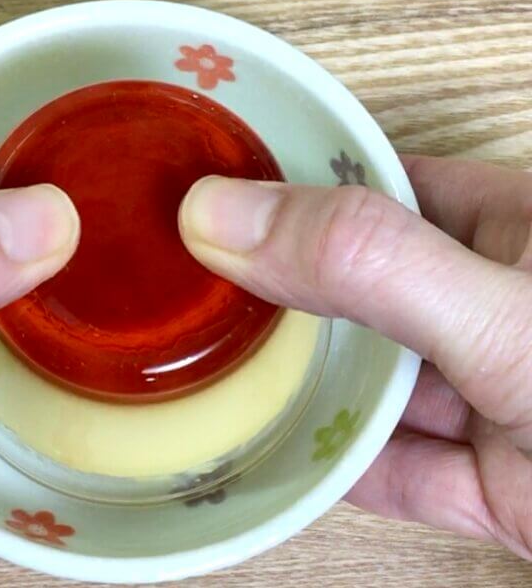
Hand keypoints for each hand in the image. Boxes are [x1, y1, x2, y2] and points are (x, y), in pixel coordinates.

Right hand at [179, 157, 531, 558]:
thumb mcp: (504, 317)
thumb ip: (369, 264)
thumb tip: (224, 216)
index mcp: (503, 228)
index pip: (365, 191)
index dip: (278, 195)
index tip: (190, 210)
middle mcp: (486, 305)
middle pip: (351, 292)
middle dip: (270, 299)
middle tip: (172, 301)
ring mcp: (485, 395)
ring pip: (365, 384)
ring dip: (293, 390)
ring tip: (195, 379)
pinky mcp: (486, 480)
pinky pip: (390, 467)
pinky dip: (333, 469)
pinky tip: (263, 461)